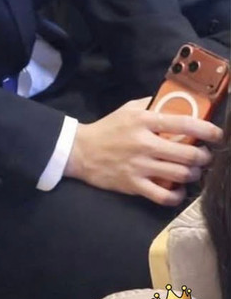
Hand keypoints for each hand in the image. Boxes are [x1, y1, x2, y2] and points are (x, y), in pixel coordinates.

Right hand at [65, 97, 221, 205]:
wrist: (81, 151)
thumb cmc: (108, 128)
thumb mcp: (128, 109)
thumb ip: (151, 105)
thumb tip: (176, 102)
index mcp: (144, 121)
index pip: (183, 123)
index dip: (206, 130)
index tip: (217, 135)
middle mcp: (144, 143)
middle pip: (188, 154)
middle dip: (204, 157)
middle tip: (205, 156)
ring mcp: (140, 166)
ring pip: (180, 174)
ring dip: (193, 174)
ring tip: (192, 171)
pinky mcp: (134, 185)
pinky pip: (164, 196)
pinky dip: (176, 195)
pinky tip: (178, 190)